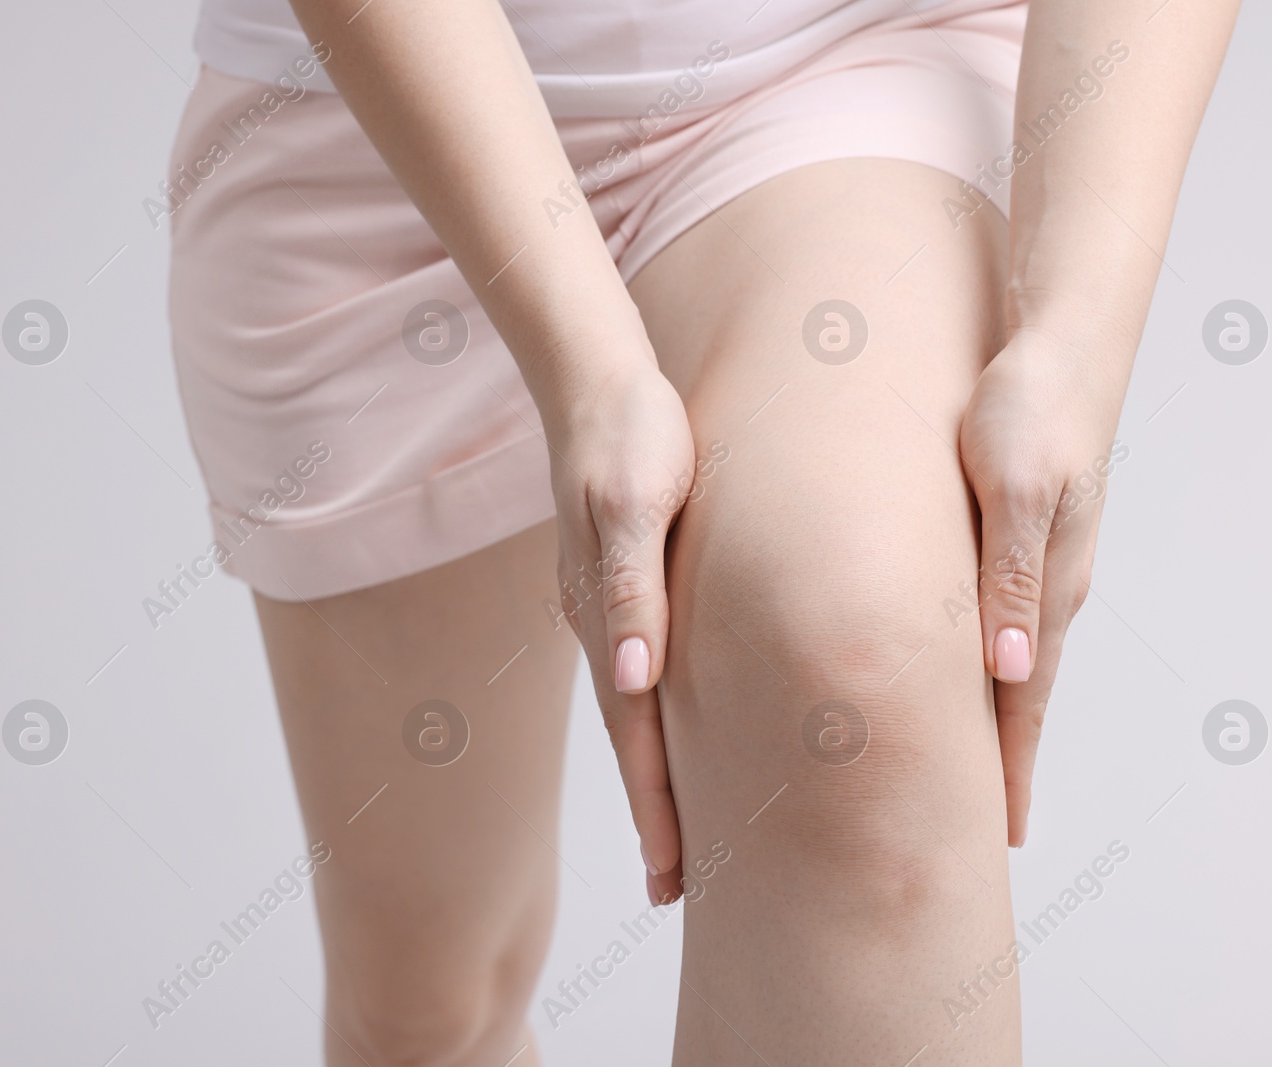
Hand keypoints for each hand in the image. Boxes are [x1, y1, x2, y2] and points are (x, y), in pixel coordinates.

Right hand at [546, 356, 694, 903]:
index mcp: (609, 613)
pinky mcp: (625, 582)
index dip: (657, 809)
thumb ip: (630, 589)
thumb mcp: (630, 502)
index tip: (672, 877)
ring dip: (657, 775)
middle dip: (655, 816)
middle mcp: (605, 623)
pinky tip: (672, 730)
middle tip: (675, 889)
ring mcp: (610, 606)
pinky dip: (659, 721)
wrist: (594, 374)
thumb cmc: (628, 430)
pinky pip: (644, 670)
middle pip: (635, 739)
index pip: (637, 735)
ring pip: (640, 712)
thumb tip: (635, 681)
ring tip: (677, 834)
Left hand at [958, 325, 1130, 846]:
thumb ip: (1009, 576)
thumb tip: (1007, 670)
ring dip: (995, 719)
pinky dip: (988, 667)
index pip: (1022, 704)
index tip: (997, 838)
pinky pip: (1003, 619)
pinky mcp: (1026, 536)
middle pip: (1020, 697)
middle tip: (983, 835)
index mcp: (1044, 587)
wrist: (1063, 339)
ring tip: (972, 772)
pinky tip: (975, 676)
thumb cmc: (1028, 404)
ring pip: (1011, 662)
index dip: (1007, 771)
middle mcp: (1047, 588)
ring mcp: (1041, 564)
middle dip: (1003, 766)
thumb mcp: (1014, 484)